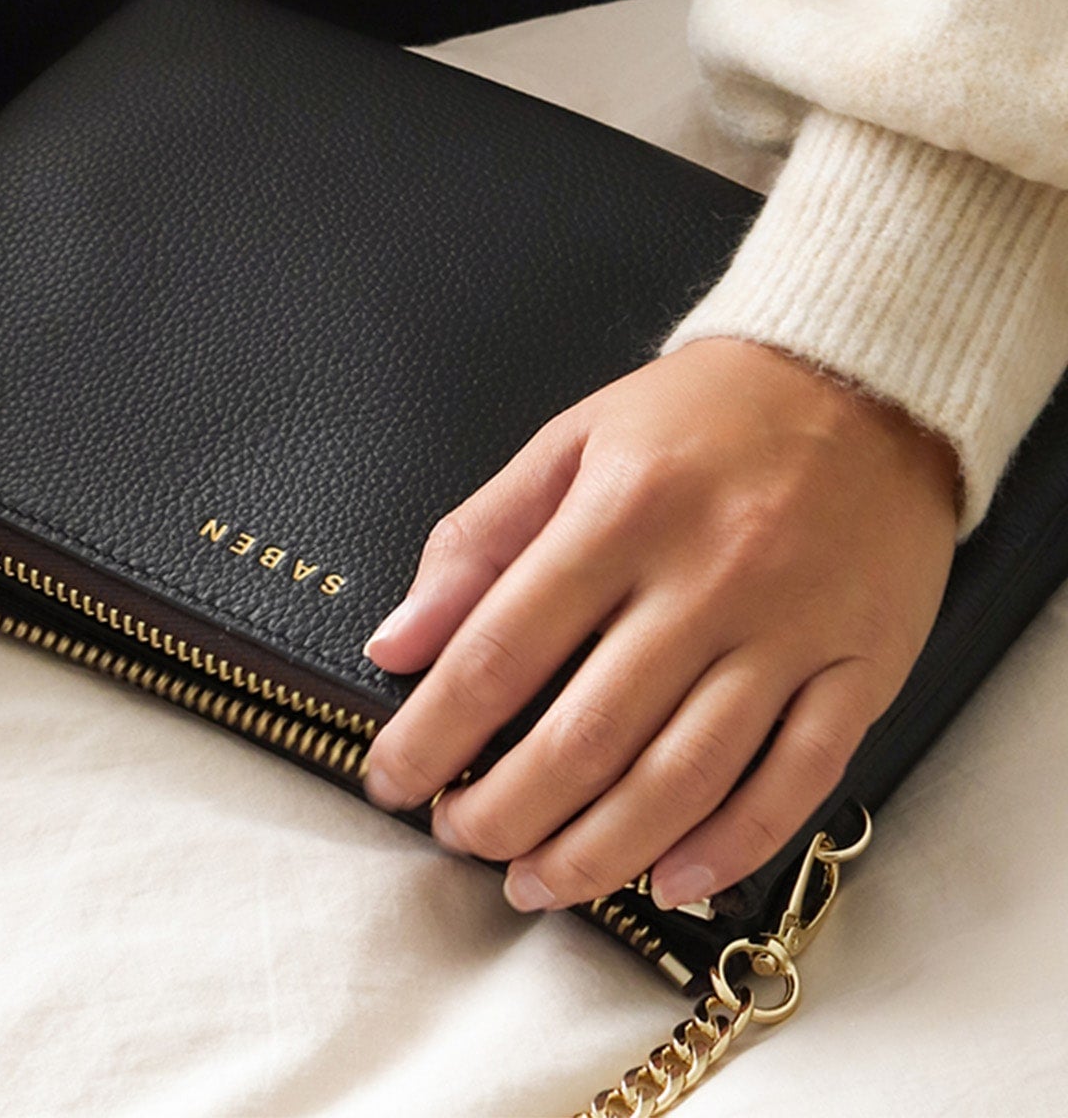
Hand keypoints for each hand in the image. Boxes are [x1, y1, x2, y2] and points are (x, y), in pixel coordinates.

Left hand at [361, 337, 958, 912]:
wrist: (867, 377)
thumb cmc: (709, 410)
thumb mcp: (575, 438)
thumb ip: (479, 538)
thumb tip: (398, 639)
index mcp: (624, 510)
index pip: (503, 648)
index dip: (435, 731)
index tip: (392, 776)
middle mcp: (708, 577)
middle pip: (588, 733)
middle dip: (506, 809)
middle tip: (460, 836)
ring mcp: (791, 630)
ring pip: (684, 776)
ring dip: (599, 851)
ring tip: (536, 881)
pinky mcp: (861, 667)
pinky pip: (795, 781)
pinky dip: (727, 847)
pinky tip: (667, 879)